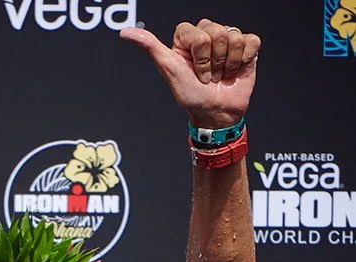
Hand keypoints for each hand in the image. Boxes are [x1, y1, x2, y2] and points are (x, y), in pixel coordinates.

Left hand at [121, 19, 260, 128]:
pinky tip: (235, 71)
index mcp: (188, 36)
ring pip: (233, 37)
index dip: (199, 56)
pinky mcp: (247, 46)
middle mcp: (208, 34)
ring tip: (221, 76)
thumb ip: (149, 47)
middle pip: (217, 32)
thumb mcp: (169, 70)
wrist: (215, 114)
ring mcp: (228, 39)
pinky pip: (250, 41)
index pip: (198, 32)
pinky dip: (243, 60)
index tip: (195, 73)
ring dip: (227, 65)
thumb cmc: (191, 95)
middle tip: (209, 77)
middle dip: (213, 62)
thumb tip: (125, 32)